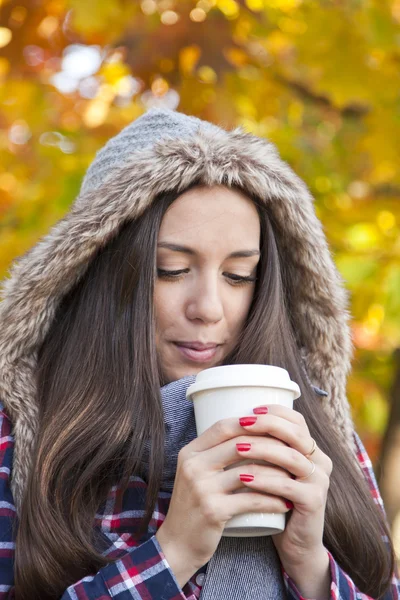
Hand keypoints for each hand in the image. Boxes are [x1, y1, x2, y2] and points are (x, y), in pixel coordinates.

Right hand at [156, 414, 291, 572]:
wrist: (177, 545)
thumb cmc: (193, 506)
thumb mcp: (195, 475)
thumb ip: (214, 455)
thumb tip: (248, 435)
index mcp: (190, 453)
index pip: (223, 427)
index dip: (250, 423)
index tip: (272, 428)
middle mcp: (193, 466)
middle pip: (238, 444)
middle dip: (269, 445)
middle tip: (290, 450)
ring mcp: (202, 488)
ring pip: (248, 471)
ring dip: (276, 474)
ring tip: (292, 477)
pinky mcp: (212, 510)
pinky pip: (250, 500)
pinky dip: (272, 501)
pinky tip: (285, 503)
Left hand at [236, 404, 332, 567]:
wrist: (294, 544)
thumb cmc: (275, 501)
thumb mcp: (271, 471)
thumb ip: (262, 449)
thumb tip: (228, 423)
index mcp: (310, 449)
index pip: (296, 420)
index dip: (274, 412)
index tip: (250, 410)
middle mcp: (320, 460)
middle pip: (295, 433)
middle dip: (266, 425)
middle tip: (241, 423)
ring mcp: (319, 481)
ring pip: (290, 457)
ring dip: (261, 450)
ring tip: (237, 448)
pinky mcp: (314, 501)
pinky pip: (288, 486)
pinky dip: (265, 480)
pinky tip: (244, 477)